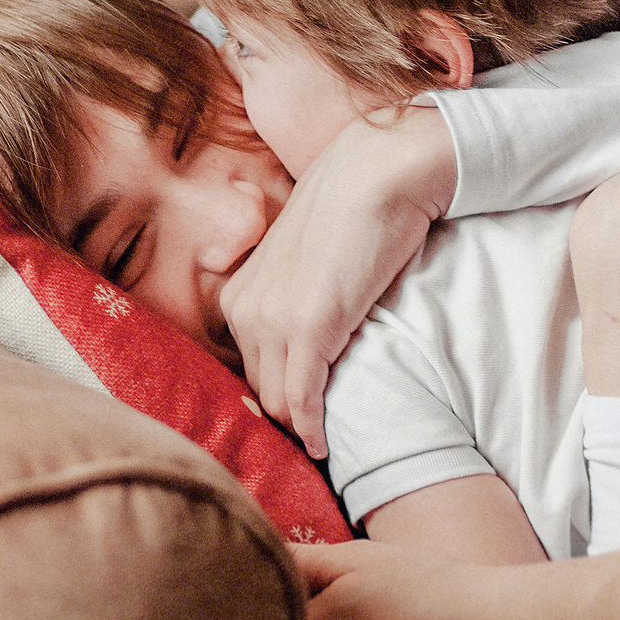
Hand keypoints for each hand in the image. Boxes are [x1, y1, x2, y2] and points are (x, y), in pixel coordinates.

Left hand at [222, 104, 455, 456]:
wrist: (378, 172)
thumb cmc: (355, 211)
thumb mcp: (308, 259)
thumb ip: (296, 293)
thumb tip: (314, 323)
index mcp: (240, 292)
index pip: (250, 367)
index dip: (276, 395)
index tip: (300, 419)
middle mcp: (245, 308)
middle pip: (261, 389)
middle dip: (287, 417)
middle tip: (316, 439)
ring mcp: (272, 319)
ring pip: (279, 399)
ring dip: (301, 427)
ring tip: (325, 446)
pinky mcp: (308, 328)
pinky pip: (302, 398)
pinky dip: (313, 428)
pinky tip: (326, 446)